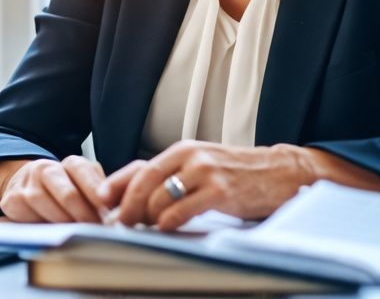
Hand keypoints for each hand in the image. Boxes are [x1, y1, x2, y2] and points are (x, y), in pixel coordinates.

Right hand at [0, 156, 108, 223]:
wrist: (25, 183)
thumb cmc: (63, 189)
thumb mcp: (84, 185)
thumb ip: (98, 193)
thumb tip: (116, 212)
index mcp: (71, 163)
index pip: (84, 173)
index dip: (96, 194)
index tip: (108, 213)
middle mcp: (47, 168)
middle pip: (67, 193)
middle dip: (83, 215)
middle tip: (95, 231)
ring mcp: (27, 183)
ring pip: (45, 203)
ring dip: (62, 222)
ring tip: (76, 234)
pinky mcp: (11, 199)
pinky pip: (26, 214)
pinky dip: (38, 225)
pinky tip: (51, 233)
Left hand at [96, 141, 317, 230]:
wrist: (278, 172)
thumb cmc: (237, 174)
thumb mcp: (201, 166)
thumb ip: (172, 178)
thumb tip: (134, 201)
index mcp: (183, 150)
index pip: (139, 168)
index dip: (116, 185)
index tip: (100, 201)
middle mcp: (191, 156)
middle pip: (144, 182)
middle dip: (127, 206)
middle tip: (119, 224)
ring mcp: (205, 172)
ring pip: (160, 199)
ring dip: (147, 218)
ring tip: (145, 229)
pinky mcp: (220, 191)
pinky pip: (181, 211)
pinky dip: (168, 223)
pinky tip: (166, 229)